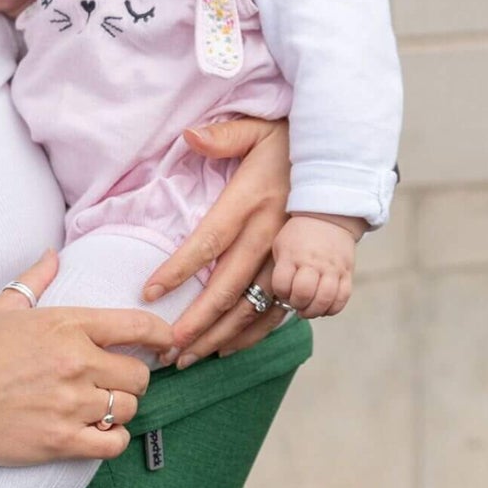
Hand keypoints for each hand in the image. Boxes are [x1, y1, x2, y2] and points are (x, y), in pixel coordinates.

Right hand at [0, 250, 175, 465]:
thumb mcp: (1, 308)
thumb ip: (35, 280)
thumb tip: (52, 255)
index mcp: (66, 325)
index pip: (136, 325)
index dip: (161, 334)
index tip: (166, 341)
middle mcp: (76, 363)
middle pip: (139, 375)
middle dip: (132, 377)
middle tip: (114, 380)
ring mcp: (72, 405)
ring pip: (128, 409)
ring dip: (120, 408)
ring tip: (101, 406)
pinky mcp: (64, 441)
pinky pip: (114, 443)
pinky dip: (112, 439)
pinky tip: (99, 432)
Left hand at [141, 117, 291, 365]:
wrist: (337, 160)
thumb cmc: (286, 142)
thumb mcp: (256, 129)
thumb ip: (223, 136)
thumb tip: (190, 136)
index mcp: (250, 202)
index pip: (209, 242)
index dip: (179, 270)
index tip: (150, 293)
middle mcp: (269, 236)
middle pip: (228, 288)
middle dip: (196, 323)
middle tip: (165, 349)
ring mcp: (285, 258)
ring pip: (251, 308)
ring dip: (218, 336)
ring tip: (186, 358)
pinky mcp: (296, 269)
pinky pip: (274, 311)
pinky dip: (250, 334)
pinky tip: (224, 350)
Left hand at [271, 213, 360, 317]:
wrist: (328, 218)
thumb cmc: (299, 235)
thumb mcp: (281, 245)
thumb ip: (279, 268)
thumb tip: (280, 295)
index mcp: (292, 255)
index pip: (281, 284)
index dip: (281, 293)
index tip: (283, 291)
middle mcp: (312, 262)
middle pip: (304, 294)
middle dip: (297, 305)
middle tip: (296, 303)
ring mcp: (332, 269)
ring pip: (325, 299)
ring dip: (314, 311)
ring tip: (309, 309)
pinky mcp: (347, 273)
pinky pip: (342, 298)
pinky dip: (333, 309)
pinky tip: (324, 308)